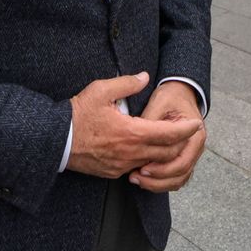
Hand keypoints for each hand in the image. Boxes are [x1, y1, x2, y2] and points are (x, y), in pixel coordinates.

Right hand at [65, 72, 201, 180]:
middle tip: (185, 132)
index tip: (196, 124)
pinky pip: (136, 168)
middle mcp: (131, 153)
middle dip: (179, 143)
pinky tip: (144, 150)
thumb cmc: (77, 114)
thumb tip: (144, 77)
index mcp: (133, 133)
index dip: (186, 129)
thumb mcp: (101, 90)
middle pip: (167, 153)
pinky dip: (146, 160)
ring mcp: (122, 166)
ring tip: (168, 141)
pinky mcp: (112, 172)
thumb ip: (127, 84)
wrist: (55, 140)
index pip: (169, 134)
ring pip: (153, 163)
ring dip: (163, 153)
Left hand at [130, 80, 205, 192]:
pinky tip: (143, 180)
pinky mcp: (181, 158)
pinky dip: (160, 182)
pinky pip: (174, 178)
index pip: (182, 161)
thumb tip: (136, 139)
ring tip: (137, 180)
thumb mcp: (159, 103)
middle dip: (158, 180)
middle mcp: (196, 148)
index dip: (162, 168)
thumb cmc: (169, 97)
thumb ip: (151, 122)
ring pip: (178, 180)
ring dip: (158, 184)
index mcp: (195, 135)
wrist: (178, 93)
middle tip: (136, 177)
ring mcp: (190, 154)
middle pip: (181, 174)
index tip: (141, 167)